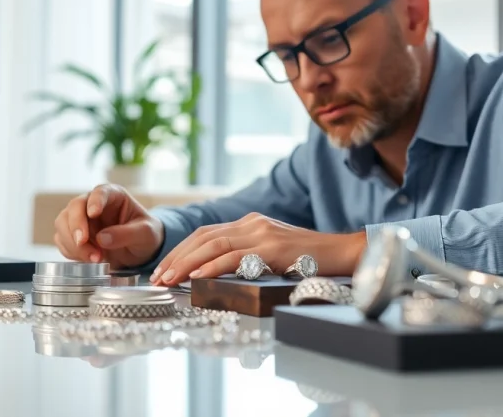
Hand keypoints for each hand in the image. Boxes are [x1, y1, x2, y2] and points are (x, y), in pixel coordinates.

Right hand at [53, 184, 164, 268]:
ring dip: (73, 242)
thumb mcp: (145, 233)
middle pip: (75, 207)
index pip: (100, 192)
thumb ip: (127, 234)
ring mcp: (82, 220)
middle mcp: (93, 204)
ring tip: (95, 259)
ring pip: (63, 224)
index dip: (95, 200)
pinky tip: (89, 260)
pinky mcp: (74, 236)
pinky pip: (63, 241)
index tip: (93, 213)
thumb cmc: (146, 235)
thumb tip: (102, 238)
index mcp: (114, 196)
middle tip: (83, 242)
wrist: (140, 251)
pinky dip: (72, 252)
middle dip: (76, 225)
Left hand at [148, 212, 366, 285]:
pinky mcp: (273, 246)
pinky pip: (235, 256)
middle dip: (177, 257)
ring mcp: (263, 232)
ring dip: (187, 263)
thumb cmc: (311, 260)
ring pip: (214, 244)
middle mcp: (253, 222)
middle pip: (204, 236)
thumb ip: (248, 258)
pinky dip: (212, 266)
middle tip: (157, 277)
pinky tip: (197, 277)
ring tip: (170, 280)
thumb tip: (215, 275)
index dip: (181, 250)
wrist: (345, 252)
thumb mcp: (273, 254)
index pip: (206, 233)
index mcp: (251, 222)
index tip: (164, 269)